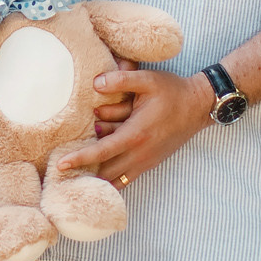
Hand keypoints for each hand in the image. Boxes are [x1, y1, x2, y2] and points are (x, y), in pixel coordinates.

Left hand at [60, 67, 210, 188]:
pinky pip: (127, 179)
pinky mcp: (151, 163)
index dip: (80, 158)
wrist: (198, 106)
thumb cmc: (172, 91)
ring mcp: (147, 161)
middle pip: (105, 171)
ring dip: (97, 177)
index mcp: (137, 133)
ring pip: (116, 178)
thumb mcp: (147, 80)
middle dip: (84, 173)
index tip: (61, 164)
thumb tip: (95, 84)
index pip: (102, 151)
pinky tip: (98, 179)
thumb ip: (121, 80)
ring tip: (76, 178)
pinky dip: (112, 181)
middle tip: (61, 173)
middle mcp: (141, 152)